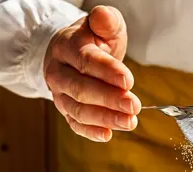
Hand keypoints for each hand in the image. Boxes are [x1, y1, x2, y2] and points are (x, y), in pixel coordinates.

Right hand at [44, 6, 139, 141]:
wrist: (71, 53)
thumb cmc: (92, 40)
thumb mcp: (102, 27)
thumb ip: (106, 21)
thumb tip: (103, 16)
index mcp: (67, 46)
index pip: (86, 60)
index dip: (107, 72)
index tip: (128, 82)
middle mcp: (58, 71)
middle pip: (81, 88)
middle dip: (109, 99)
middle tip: (133, 106)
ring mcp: (59, 93)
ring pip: (78, 109)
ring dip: (105, 118)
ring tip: (129, 122)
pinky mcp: (65, 109)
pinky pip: (75, 123)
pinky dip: (91, 131)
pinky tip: (108, 134)